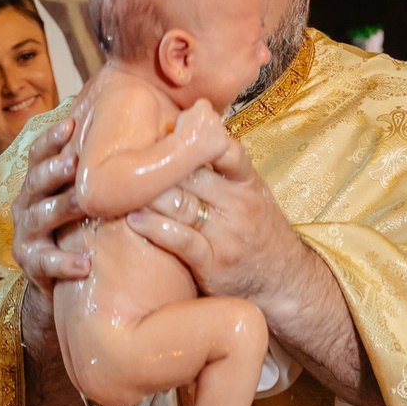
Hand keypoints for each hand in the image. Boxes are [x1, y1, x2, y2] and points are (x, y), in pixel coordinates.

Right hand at [9, 118, 89, 290]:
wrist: (55, 285)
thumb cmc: (74, 232)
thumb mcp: (77, 202)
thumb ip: (92, 178)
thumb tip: (136, 138)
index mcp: (37, 185)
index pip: (37, 155)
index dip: (50, 139)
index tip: (71, 124)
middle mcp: (26, 205)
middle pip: (36, 182)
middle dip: (53, 170)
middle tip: (73, 161)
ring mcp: (26, 235)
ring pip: (39, 216)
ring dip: (61, 208)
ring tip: (82, 204)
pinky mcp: (32, 264)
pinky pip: (47, 262)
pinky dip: (66, 263)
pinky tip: (86, 264)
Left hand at [123, 130, 307, 302]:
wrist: (286, 281)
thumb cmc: (260, 232)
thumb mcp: (251, 194)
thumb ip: (221, 169)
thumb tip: (184, 133)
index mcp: (247, 183)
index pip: (226, 150)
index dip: (198, 136)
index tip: (172, 124)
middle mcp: (238, 205)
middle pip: (193, 175)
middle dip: (161, 163)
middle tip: (127, 153)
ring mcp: (225, 235)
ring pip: (182, 205)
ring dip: (149, 194)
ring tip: (119, 185)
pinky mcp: (213, 264)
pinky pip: (181, 241)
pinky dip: (154, 229)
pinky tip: (133, 219)